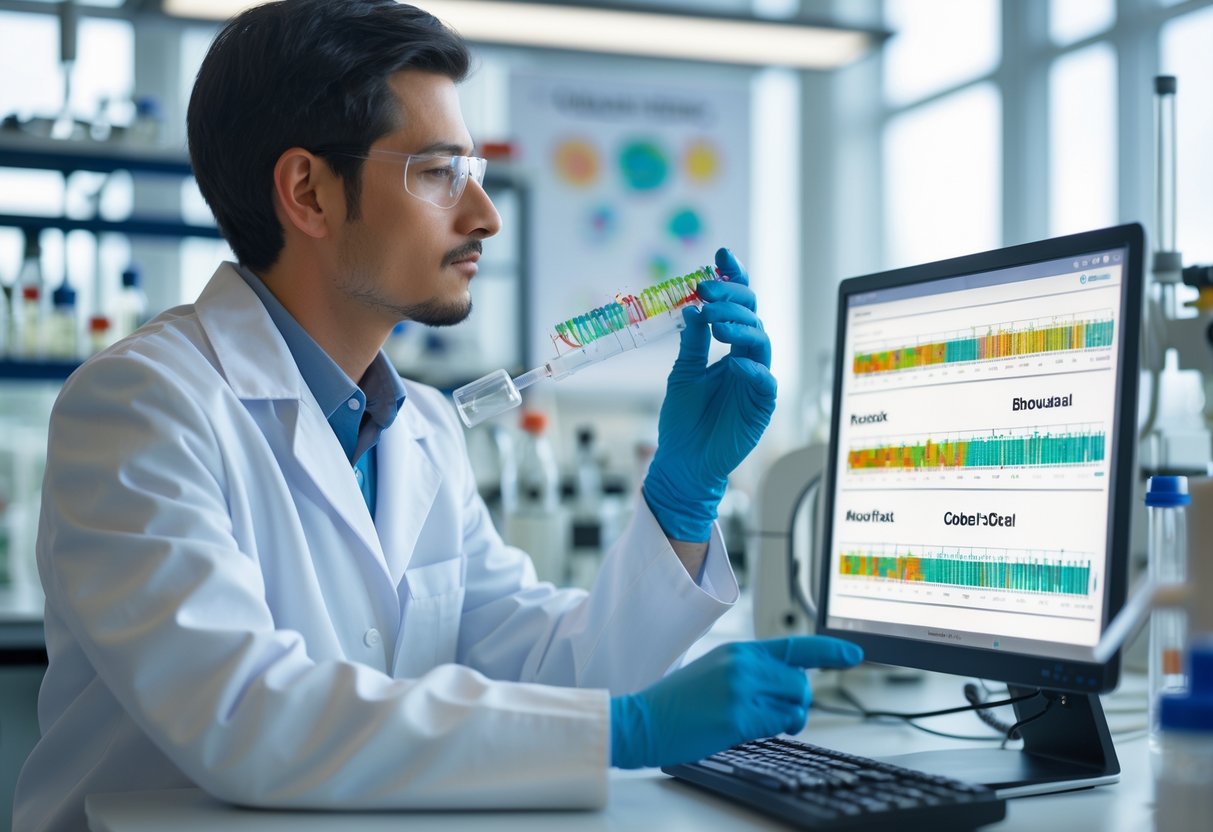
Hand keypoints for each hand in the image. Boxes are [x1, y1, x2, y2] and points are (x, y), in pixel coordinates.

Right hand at [609, 636, 862, 768]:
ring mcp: (743, 688)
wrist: (644, 719)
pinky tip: (741, 728)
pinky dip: (771, 731)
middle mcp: (745, 664)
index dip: (830, 651)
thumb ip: (753, 672)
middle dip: (793, 703)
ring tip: (751, 721)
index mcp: (740, 650)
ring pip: (796, 704)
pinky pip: (780, 725)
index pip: (795, 646)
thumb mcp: (717, 671)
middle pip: (800, 684)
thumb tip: (790, 687)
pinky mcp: (740, 716)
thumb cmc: (678, 702)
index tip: (855, 654)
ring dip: (785, 719)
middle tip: (766, 713)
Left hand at [643, 247, 776, 541]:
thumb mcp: (683, 372)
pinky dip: (751, 366)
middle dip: (732, 297)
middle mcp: (746, 360)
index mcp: (730, 350)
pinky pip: (765, 379)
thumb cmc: (683, 422)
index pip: (738, 308)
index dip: (734, 279)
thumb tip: (693, 306)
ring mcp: (755, 381)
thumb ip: (692, 342)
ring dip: (737, 325)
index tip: (720, 254)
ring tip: (712, 322)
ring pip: (760, 340)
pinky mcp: (761, 406)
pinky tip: (732, 361)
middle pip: (752, 316)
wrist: (684, 462)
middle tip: (707, 288)